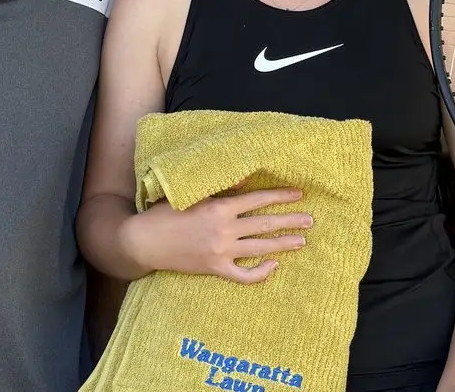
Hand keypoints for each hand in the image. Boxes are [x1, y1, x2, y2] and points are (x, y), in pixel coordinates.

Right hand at [123, 184, 312, 283]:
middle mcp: (224, 230)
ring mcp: (221, 252)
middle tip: (311, 220)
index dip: (280, 196)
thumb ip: (220, 186)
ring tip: (301, 240)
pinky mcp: (215, 269)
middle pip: (265, 224)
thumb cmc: (165, 212)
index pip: (258, 200)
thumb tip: (245, 178)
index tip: (299, 194)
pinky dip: (260, 273)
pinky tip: (273, 266)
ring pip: (260, 249)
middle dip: (290, 221)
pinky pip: (244, 275)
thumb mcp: (192, 192)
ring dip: (283, 244)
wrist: (144, 241)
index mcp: (219, 207)